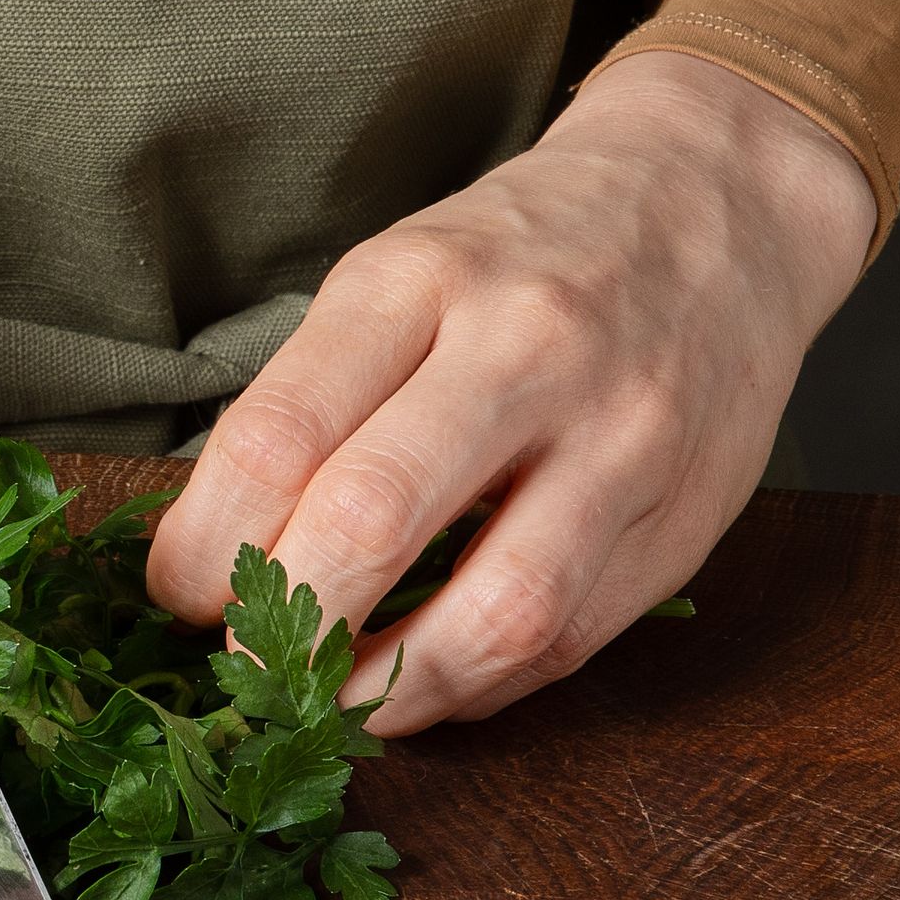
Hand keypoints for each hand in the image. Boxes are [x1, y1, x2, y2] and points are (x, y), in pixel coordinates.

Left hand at [146, 52, 875, 734]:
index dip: (203, 548)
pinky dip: (474, 685)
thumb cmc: (522, 254)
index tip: (179, 594)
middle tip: (245, 665)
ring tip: (329, 703)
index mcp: (419, 279)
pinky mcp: (685, 518)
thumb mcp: (398, 275)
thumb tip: (210, 556)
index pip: (277, 437)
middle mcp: (526, 351)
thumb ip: (312, 400)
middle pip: (371, 521)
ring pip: (493, 610)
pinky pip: (566, 641)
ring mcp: (622, 439)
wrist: (719, 195)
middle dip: (283, 628)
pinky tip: (423, 680)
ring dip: (387, 691)